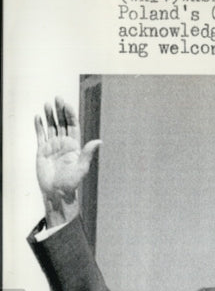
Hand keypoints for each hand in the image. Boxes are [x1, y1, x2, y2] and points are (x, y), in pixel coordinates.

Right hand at [35, 97, 101, 225]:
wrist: (56, 192)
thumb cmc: (71, 182)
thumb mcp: (82, 167)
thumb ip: (88, 153)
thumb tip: (99, 141)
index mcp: (75, 146)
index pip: (73, 126)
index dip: (70, 115)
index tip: (67, 104)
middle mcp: (64, 144)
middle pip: (62, 123)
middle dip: (60, 111)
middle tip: (57, 98)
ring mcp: (52, 146)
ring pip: (51, 127)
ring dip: (49, 116)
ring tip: (46, 104)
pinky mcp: (41, 150)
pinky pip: (40, 135)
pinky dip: (38, 126)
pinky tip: (38, 117)